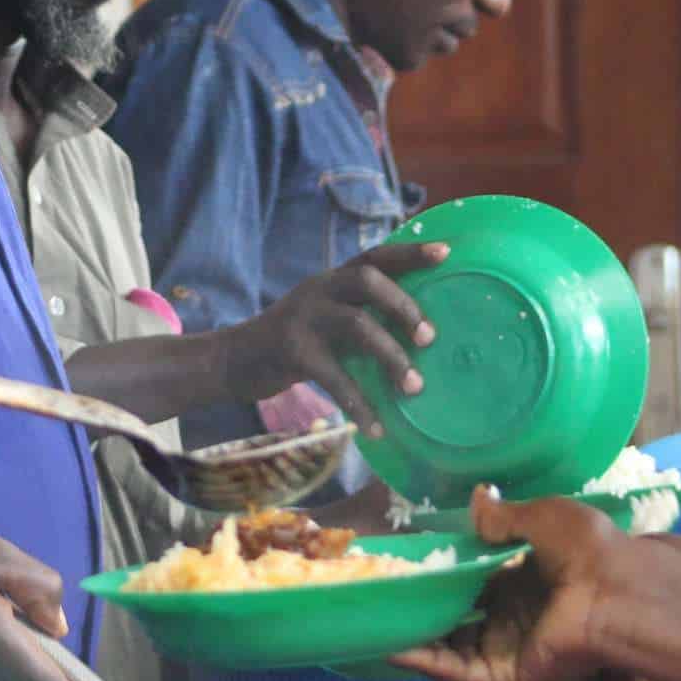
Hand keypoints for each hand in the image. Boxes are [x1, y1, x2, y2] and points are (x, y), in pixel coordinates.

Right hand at [225, 241, 448, 433]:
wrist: (235, 359)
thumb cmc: (294, 341)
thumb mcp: (324, 316)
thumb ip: (358, 315)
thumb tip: (419, 338)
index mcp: (332, 279)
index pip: (375, 256)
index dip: (409, 252)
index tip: (446, 252)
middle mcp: (319, 290)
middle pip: (367, 280)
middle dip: (404, 305)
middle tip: (430, 337)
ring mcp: (304, 318)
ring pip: (357, 325)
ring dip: (391, 356)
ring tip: (414, 386)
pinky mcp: (293, 351)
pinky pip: (334, 378)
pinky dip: (359, 405)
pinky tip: (376, 428)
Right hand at [390, 490, 680, 680]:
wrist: (615, 592)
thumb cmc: (587, 550)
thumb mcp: (542, 518)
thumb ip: (503, 516)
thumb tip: (476, 499)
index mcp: (525, 583)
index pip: (474, 584)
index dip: (442, 577)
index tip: (406, 566)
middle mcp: (514, 620)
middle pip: (457, 620)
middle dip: (420, 610)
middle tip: (376, 595)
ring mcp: (509, 652)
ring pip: (451, 649)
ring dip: (413, 637)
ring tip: (368, 621)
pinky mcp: (508, 679)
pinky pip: (459, 672)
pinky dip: (425, 660)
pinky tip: (390, 646)